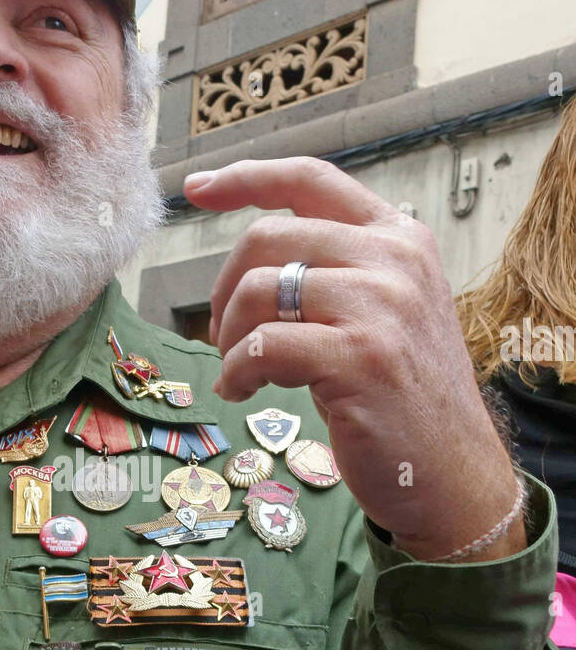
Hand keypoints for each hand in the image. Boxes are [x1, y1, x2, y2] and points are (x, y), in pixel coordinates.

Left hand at [184, 158, 523, 560]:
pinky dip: (236, 371)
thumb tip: (251, 262)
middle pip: (268, 236)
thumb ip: (336, 273)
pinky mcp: (360, 358)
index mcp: (399, 236)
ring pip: (258, 289)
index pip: (311, 179)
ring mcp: (381, 306)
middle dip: (225, 287)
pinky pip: (262, 347)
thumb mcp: (383, 312)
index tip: (196, 190)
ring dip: (229, 335)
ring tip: (239, 369)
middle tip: (222, 333)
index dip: (246, 178)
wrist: (451, 472)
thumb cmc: (402, 398)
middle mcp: (395, 259)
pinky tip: (240, 391)